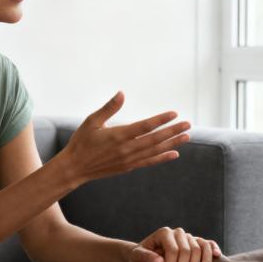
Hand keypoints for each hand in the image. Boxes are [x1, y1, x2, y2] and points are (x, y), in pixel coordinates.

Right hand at [57, 92, 190, 185]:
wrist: (75, 168)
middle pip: (155, 139)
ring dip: (172, 143)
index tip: (174, 114)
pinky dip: (162, 157)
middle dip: (173, 131)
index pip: (145, 126)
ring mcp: (129, 159)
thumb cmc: (82, 141)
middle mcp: (126, 149)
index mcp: (118, 135)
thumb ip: (109, 108)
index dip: (161, 120)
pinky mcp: (128, 167)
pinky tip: (174, 153)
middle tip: (188, 124)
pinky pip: (149, 161)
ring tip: (186, 137)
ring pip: (155, 150)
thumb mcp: (92, 121)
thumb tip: (122, 93)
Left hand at [129, 227, 220, 261]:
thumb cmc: (141, 259)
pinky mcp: (197, 243)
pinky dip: (212, 251)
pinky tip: (216, 258)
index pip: (172, 250)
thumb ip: (145, 258)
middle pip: (187, 250)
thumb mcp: (137, 258)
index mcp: (164, 233)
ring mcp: (189, 237)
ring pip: (199, 248)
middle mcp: (178, 233)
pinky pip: (208, 244)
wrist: (147, 259)